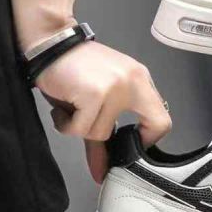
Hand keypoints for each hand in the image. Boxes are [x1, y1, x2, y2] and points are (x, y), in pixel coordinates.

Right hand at [35, 42, 170, 183]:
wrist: (49, 41)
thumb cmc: (73, 68)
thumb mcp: (97, 96)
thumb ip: (104, 132)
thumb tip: (102, 170)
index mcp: (140, 80)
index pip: (162, 119)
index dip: (148, 138)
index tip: (130, 144)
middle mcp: (134, 82)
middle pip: (156, 125)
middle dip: (129, 144)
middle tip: (105, 143)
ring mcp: (116, 88)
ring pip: (101, 133)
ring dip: (79, 128)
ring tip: (71, 111)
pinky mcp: (94, 94)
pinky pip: (80, 129)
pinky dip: (65, 125)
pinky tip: (62, 110)